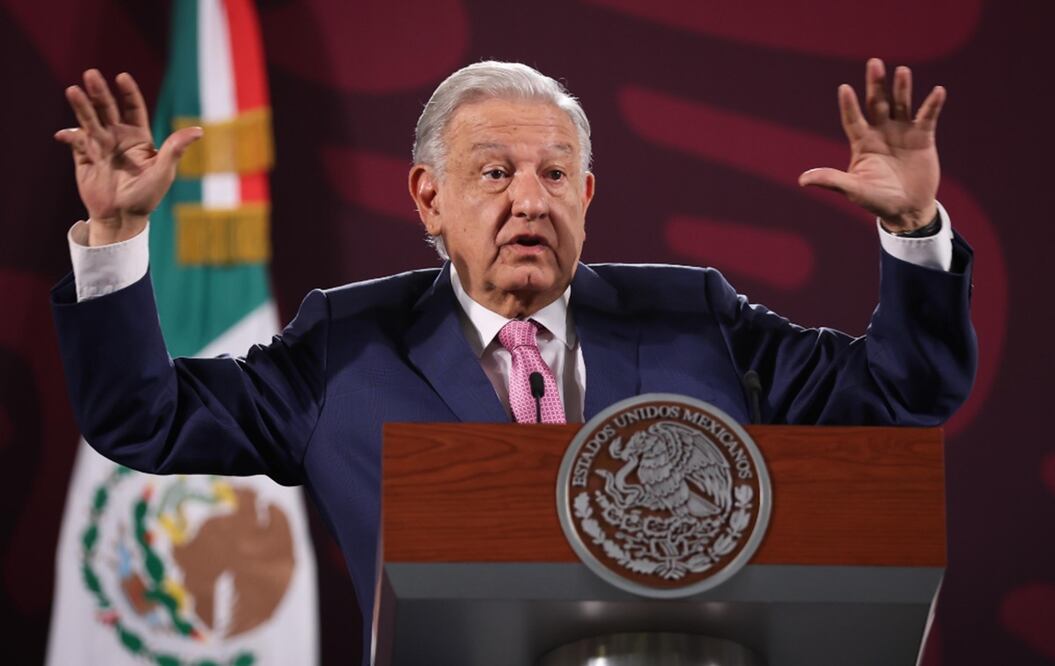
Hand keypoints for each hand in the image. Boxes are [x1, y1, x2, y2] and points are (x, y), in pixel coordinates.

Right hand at [54, 70, 201, 245]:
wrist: (122, 218)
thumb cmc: (146, 196)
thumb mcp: (164, 171)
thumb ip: (176, 149)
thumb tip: (199, 130)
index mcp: (138, 137)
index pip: (132, 108)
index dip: (128, 92)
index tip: (121, 77)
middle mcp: (117, 137)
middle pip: (107, 108)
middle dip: (100, 92)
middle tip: (91, 74)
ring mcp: (99, 145)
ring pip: (89, 120)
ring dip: (81, 106)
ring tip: (72, 91)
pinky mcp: (84, 157)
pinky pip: (75, 142)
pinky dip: (69, 136)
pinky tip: (64, 134)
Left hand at [798, 58, 945, 232]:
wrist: (907, 210)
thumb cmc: (877, 200)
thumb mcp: (854, 190)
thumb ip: (831, 181)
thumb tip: (802, 180)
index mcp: (862, 143)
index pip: (852, 119)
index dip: (849, 105)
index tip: (844, 89)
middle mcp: (881, 132)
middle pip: (876, 103)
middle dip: (875, 85)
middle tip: (873, 63)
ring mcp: (902, 132)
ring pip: (901, 104)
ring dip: (902, 88)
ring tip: (902, 71)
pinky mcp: (923, 137)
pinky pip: (927, 117)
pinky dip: (932, 105)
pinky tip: (938, 91)